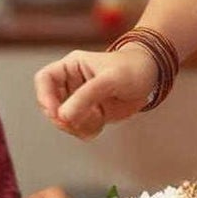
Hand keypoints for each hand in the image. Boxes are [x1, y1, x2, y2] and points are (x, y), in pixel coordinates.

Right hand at [33, 47, 157, 139]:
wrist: (152, 77)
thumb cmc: (132, 69)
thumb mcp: (110, 80)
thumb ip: (87, 96)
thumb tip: (63, 116)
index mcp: (71, 66)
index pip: (44, 79)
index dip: (45, 96)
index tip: (57, 112)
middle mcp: (71, 83)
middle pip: (51, 105)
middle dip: (63, 117)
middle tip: (77, 122)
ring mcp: (80, 100)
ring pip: (63, 120)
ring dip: (75, 126)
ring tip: (96, 121)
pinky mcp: (89, 113)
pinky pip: (77, 128)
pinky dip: (84, 131)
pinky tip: (99, 126)